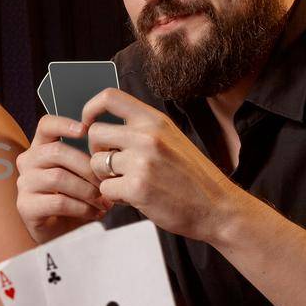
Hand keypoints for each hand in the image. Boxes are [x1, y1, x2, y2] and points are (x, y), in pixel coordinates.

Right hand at [15, 114, 113, 242]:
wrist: (64, 234)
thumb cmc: (76, 200)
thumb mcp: (84, 176)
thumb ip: (90, 161)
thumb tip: (110, 156)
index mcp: (42, 149)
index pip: (46, 125)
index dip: (64, 124)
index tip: (85, 131)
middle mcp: (28, 162)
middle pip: (56, 152)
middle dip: (87, 168)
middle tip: (106, 183)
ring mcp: (24, 184)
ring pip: (58, 177)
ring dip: (87, 191)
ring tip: (103, 202)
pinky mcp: (26, 206)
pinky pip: (58, 202)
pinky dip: (81, 208)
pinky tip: (93, 213)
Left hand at [83, 88, 238, 241]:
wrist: (218, 208)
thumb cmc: (192, 177)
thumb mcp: (171, 139)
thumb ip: (142, 129)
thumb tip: (104, 126)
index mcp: (155, 120)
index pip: (110, 97)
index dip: (90, 108)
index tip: (87, 124)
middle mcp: (147, 136)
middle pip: (95, 133)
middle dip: (96, 151)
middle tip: (111, 167)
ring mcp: (142, 161)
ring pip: (96, 163)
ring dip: (105, 177)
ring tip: (127, 184)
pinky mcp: (137, 187)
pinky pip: (105, 188)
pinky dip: (114, 196)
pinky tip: (133, 198)